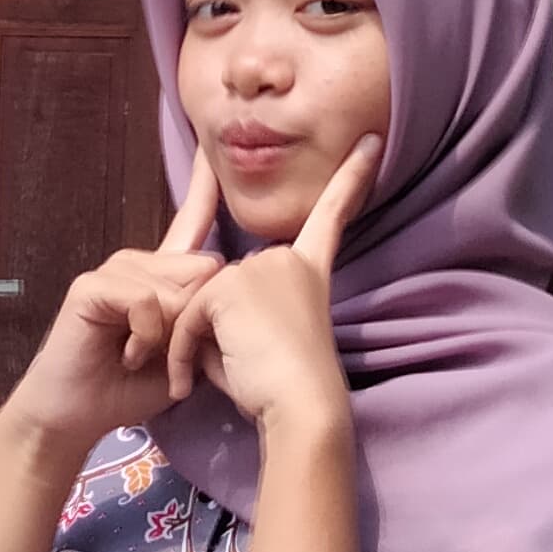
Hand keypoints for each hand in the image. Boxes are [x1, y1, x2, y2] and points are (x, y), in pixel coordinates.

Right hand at [3, 145, 224, 453]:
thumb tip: (218, 272)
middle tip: (167, 358)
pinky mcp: (92, 286)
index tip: (214, 147)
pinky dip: (147, 335)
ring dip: (169, 334)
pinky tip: (128, 354)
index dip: (204, 185)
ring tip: (139, 358)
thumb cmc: (129, 388)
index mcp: (161, 276)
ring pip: (177, 288)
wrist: (77, 416)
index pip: (190, 220)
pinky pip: (147, 302)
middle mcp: (138, 265)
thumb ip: (203, 318)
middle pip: (202, 268)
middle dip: (196, 318)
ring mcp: (112, 270)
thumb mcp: (182, 354)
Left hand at [164, 133, 380, 432]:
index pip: (328, 217)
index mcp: (307, 270)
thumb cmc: (285, 390)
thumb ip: (241, 309)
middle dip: (217, 328)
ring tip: (229, 375)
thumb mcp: (264, 338)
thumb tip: (212, 309)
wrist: (301, 408)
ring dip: (199, 342)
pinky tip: (195, 375)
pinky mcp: (230, 285)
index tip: (370, 143)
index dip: (350, 180)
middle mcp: (286, 259)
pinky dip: (182, 350)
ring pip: (201, 301)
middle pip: (226, 287)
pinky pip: (185, 316)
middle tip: (245, 368)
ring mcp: (259, 266)